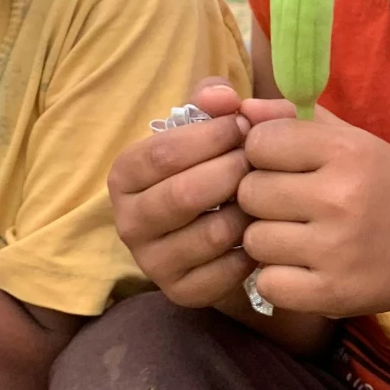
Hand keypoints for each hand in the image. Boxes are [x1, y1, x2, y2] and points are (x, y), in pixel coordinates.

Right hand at [107, 80, 259, 308]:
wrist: (221, 223)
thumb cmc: (213, 163)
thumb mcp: (209, 126)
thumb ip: (214, 102)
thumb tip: (222, 96)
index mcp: (125, 174)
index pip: (164, 152)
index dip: (212, 135)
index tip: (244, 125)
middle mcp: (128, 221)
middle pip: (184, 194)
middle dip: (233, 171)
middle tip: (261, 160)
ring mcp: (152, 262)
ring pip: (210, 234)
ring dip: (248, 211)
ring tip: (265, 193)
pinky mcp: (181, 292)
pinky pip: (225, 272)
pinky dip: (252, 249)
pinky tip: (261, 229)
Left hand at [236, 110, 389, 318]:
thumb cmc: (389, 187)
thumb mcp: (353, 141)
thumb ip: (294, 119)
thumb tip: (240, 110)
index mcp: (347, 152)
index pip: (259, 142)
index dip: (264, 153)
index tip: (284, 164)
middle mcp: (341, 198)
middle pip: (249, 192)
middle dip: (262, 198)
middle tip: (292, 205)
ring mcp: (336, 250)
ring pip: (254, 240)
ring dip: (270, 240)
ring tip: (299, 237)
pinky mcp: (332, 293)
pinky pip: (267, 283)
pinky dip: (280, 279)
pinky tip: (304, 268)